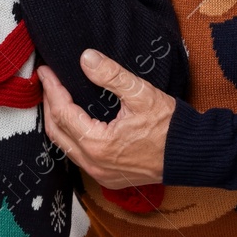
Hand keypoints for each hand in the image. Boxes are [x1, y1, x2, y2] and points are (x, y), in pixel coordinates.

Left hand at [38, 49, 175, 188]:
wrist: (190, 153)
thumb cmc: (169, 125)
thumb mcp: (140, 94)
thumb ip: (111, 75)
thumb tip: (86, 59)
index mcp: (98, 144)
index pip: (63, 113)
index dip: (52, 89)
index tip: (46, 71)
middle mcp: (94, 164)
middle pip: (57, 133)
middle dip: (49, 105)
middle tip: (46, 82)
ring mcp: (101, 174)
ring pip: (66, 147)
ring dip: (58, 122)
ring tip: (56, 98)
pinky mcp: (108, 177)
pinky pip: (79, 156)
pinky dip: (71, 137)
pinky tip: (74, 122)